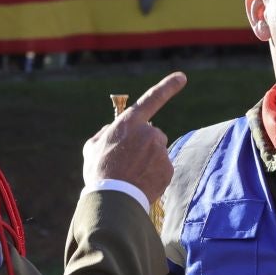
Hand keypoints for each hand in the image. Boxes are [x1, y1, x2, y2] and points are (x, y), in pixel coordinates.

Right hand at [83, 72, 185, 202]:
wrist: (113, 198)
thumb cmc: (99, 171)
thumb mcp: (93, 146)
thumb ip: (105, 133)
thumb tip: (112, 129)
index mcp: (130, 123)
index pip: (152, 99)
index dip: (168, 86)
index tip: (182, 77)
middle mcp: (149, 132)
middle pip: (153, 134)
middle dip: (144, 145)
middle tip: (127, 161)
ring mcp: (160, 151)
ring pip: (158, 153)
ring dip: (149, 160)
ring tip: (131, 174)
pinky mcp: (168, 168)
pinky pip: (163, 168)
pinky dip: (154, 174)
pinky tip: (141, 182)